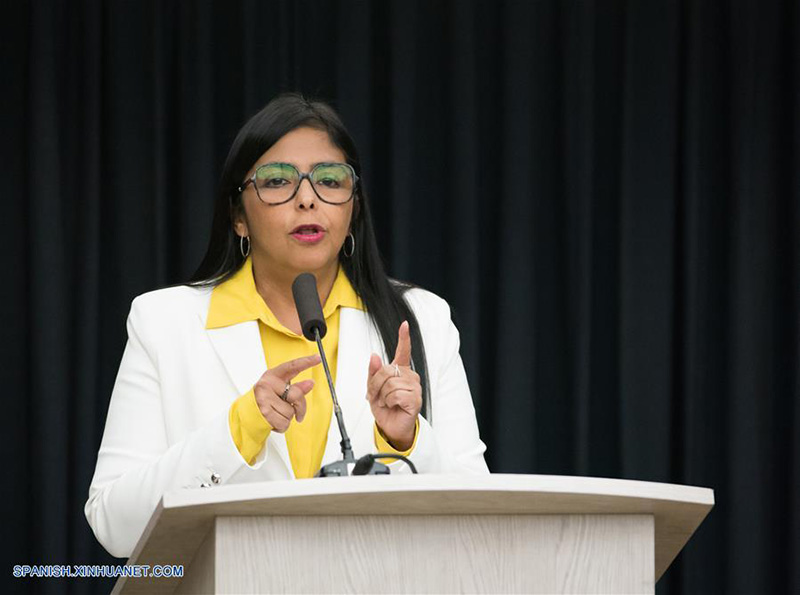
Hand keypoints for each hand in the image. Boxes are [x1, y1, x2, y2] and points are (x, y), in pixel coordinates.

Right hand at [253, 354, 320, 432]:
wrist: (248, 413)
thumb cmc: (266, 399)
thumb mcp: (280, 390)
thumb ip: (296, 387)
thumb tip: (310, 383)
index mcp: (273, 375)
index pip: (292, 366)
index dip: (305, 362)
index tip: (317, 358)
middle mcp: (267, 384)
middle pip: (296, 395)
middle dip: (300, 407)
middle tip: (298, 412)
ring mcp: (264, 398)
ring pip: (290, 413)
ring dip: (288, 418)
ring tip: (277, 413)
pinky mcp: (264, 412)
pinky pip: (284, 423)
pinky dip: (282, 426)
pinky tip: (274, 420)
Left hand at [366, 321, 421, 449]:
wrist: (391, 427)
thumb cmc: (385, 407)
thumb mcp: (373, 389)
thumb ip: (373, 372)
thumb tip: (374, 356)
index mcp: (400, 371)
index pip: (403, 351)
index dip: (404, 337)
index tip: (405, 325)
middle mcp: (409, 376)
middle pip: (386, 371)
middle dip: (375, 385)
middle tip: (378, 397)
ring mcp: (414, 387)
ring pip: (389, 384)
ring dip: (382, 396)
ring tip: (387, 403)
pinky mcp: (415, 398)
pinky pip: (395, 395)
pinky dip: (389, 402)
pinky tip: (394, 406)